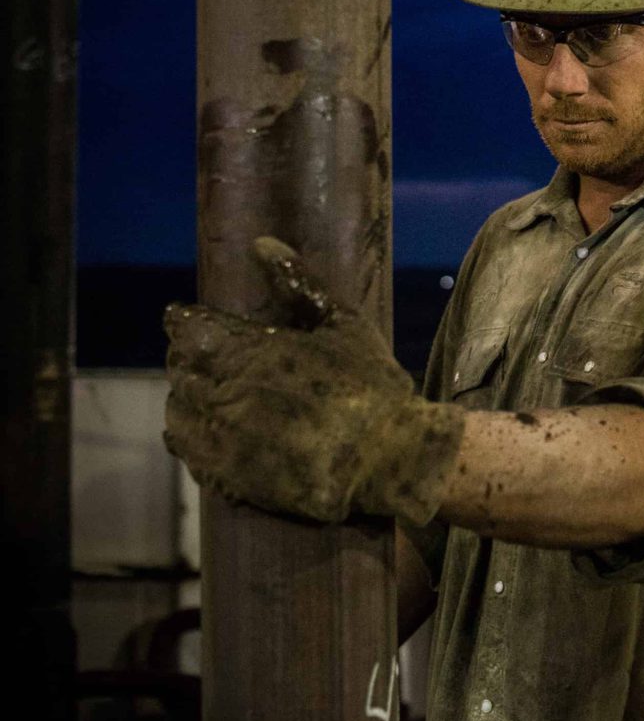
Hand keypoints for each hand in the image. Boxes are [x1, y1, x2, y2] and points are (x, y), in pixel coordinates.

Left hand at [163, 237, 464, 524]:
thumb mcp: (344, 325)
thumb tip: (262, 244)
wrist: (389, 460)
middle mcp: (226, 393)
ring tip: (213, 392)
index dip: (186, 321)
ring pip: (178, 409)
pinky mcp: (227, 476)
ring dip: (189, 396)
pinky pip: (187, 451)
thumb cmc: (373, 387)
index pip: (187, 329)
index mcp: (250, 351)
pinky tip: (216, 428)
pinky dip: (192, 435)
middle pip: (179, 368)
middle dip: (189, 357)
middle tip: (211, 354)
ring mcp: (223, 439)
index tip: (193, 319)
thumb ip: (300, 283)